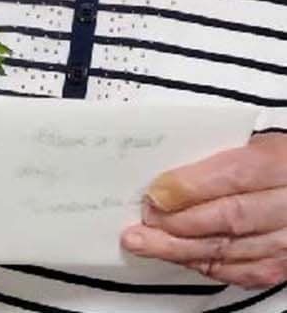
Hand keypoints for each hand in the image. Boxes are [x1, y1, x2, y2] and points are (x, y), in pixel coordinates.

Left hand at [121, 133, 286, 287]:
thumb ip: (214, 156)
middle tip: (142, 222)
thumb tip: (166, 174)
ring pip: (232, 249)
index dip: (189, 188)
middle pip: (230, 218)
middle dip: (178, 222)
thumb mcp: (252, 143)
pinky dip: (206, 265)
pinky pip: (244, 273)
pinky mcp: (285, 265)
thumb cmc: (276, 162)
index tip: (154, 194)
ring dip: (181, 249)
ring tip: (144, 243)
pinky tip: (179, 256)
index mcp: (280, 163)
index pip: (233, 176)